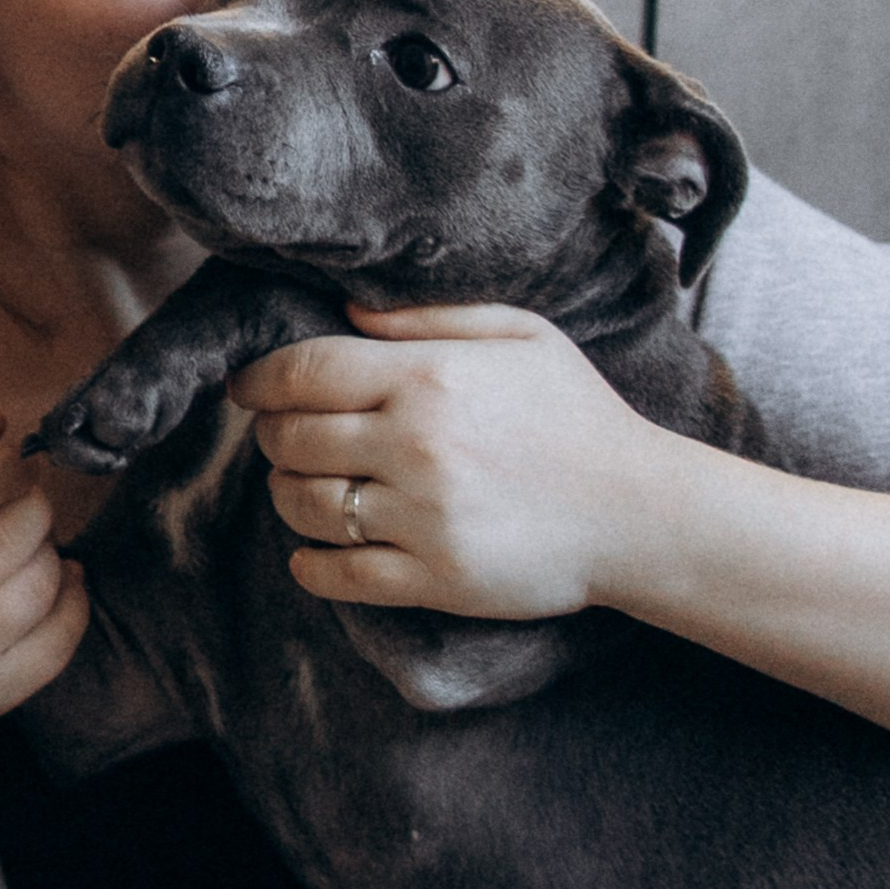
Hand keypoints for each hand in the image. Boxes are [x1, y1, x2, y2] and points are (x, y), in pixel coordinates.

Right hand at [0, 398, 88, 725]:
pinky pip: (59, 641)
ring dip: (51, 553)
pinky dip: (73, 600)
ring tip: (31, 543)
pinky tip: (58, 581)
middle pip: (6, 543)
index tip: (18, 458)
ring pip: (37, 589)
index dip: (3, 468)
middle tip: (27, 500)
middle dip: (34, 507)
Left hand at [233, 303, 679, 620]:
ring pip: (303, 506)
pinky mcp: (434, 579)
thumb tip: (346, 309)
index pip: (302, 372)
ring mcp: (422, 517)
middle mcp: (415, 445)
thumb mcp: (520, 335)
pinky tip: (313, 552)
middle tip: (284, 437)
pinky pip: (337, 575)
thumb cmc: (579, 416)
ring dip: (285, 495)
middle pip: (291, 438)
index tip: (247, 389)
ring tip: (303, 487)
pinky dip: (309, 565)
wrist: (642, 513)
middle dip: (273, 436)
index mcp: (429, 377)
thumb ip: (429, 316)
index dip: (259, 380)